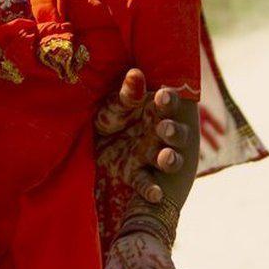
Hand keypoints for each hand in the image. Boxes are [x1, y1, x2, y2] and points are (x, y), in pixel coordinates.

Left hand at [94, 69, 198, 204]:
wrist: (91, 140)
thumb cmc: (111, 115)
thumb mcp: (114, 103)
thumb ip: (126, 94)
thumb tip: (135, 74)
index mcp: (156, 111)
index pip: (170, 104)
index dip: (169, 100)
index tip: (162, 95)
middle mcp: (159, 134)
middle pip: (177, 135)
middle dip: (174, 133)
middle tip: (164, 128)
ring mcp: (150, 155)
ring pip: (169, 160)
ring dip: (170, 159)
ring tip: (165, 157)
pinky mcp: (136, 174)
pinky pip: (146, 183)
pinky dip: (151, 189)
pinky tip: (155, 194)